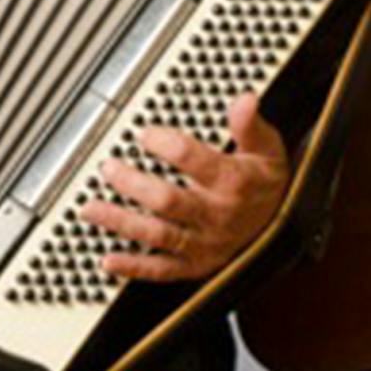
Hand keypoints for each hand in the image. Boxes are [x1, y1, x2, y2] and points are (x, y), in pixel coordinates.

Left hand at [85, 93, 288, 282]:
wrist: (280, 224)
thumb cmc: (266, 180)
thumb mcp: (266, 146)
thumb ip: (249, 124)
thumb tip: (245, 99)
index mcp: (232, 181)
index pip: (193, 160)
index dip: (165, 144)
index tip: (145, 133)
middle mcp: (217, 215)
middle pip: (167, 201)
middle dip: (132, 184)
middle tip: (108, 167)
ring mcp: (205, 244)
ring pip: (158, 235)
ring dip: (121, 222)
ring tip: (90, 209)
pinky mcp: (196, 265)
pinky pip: (162, 271)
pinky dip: (134, 267)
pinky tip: (108, 260)